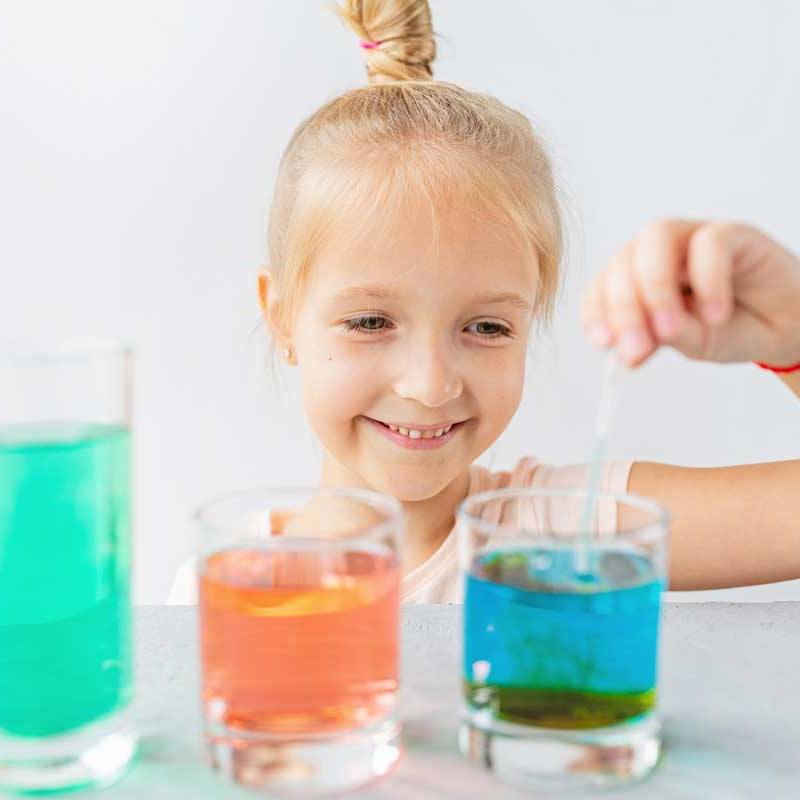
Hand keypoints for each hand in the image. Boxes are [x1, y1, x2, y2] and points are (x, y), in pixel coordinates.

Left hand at [581, 220, 799, 367]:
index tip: (603, 344)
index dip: (595, 313)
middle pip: (622, 263)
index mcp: (633, 279)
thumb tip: (628, 348)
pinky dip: (707, 279)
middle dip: (624, 310)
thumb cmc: (730, 329)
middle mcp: (655, 254)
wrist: (787, 326)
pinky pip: (709, 241)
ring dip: (655, 287)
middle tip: (638, 349)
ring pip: (654, 239)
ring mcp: (691, 238)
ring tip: (671, 328)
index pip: (600, 288)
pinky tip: (715, 314)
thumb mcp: (689, 343)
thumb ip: (659, 338)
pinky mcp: (732, 232)